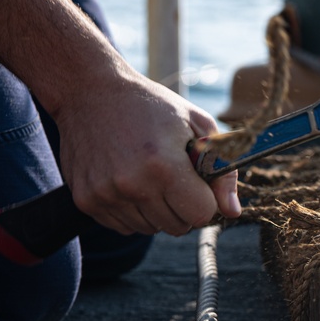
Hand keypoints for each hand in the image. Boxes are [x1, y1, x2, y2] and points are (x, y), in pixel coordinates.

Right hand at [55, 70, 241, 236]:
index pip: (201, 215)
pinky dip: (133, 211)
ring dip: (157, 210)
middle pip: (178, 227)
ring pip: (151, 229)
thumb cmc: (151, 106)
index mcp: (164, 165)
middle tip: (173, 176)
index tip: (197, 182)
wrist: (89, 91)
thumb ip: (224, 172)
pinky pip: (125, 226)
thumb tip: (233, 212)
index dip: (205, 199)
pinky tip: (128, 181)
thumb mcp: (197, 125)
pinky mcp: (86, 201)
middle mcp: (132, 185)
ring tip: (148, 175)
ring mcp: (106, 195)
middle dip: (183, 206)